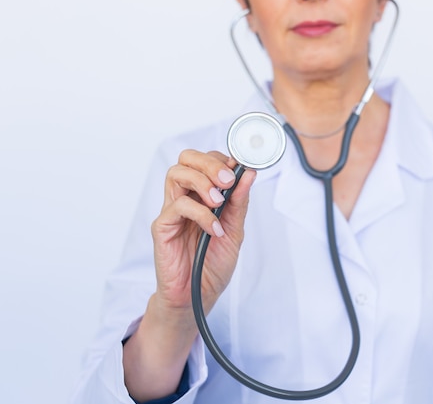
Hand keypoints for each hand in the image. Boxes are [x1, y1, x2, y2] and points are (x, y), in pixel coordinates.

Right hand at [152, 149, 255, 315]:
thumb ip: (239, 202)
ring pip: (176, 174)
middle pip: (186, 159)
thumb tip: (248, 174)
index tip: (240, 169)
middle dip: (209, 163)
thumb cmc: (213, 264)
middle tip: (227, 180)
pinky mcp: (162, 227)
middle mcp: (185, 198)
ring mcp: (171, 211)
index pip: (205, 161)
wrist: (199, 296)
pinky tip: (214, 229)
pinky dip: (201, 214)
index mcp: (201, 195)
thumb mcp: (235, 230)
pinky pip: (178, 207)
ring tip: (219, 201)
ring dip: (201, 182)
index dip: (222, 159)